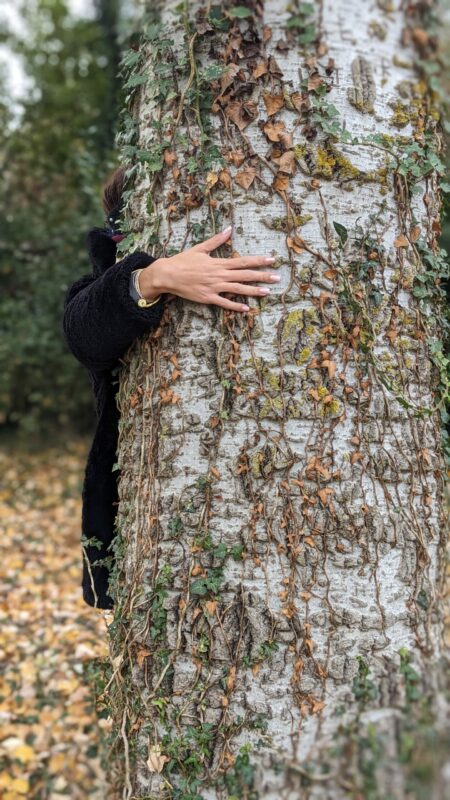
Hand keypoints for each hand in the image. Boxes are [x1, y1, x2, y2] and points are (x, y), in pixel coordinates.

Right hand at [140, 226, 279, 312]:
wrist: (168, 275)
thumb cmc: (183, 261)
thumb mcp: (201, 248)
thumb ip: (217, 240)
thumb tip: (229, 229)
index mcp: (219, 263)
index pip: (243, 261)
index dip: (258, 260)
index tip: (271, 260)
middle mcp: (219, 275)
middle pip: (245, 275)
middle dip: (262, 276)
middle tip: (277, 277)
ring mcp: (214, 287)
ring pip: (238, 289)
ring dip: (253, 291)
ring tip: (267, 292)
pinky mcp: (208, 298)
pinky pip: (224, 303)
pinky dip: (235, 306)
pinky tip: (246, 308)